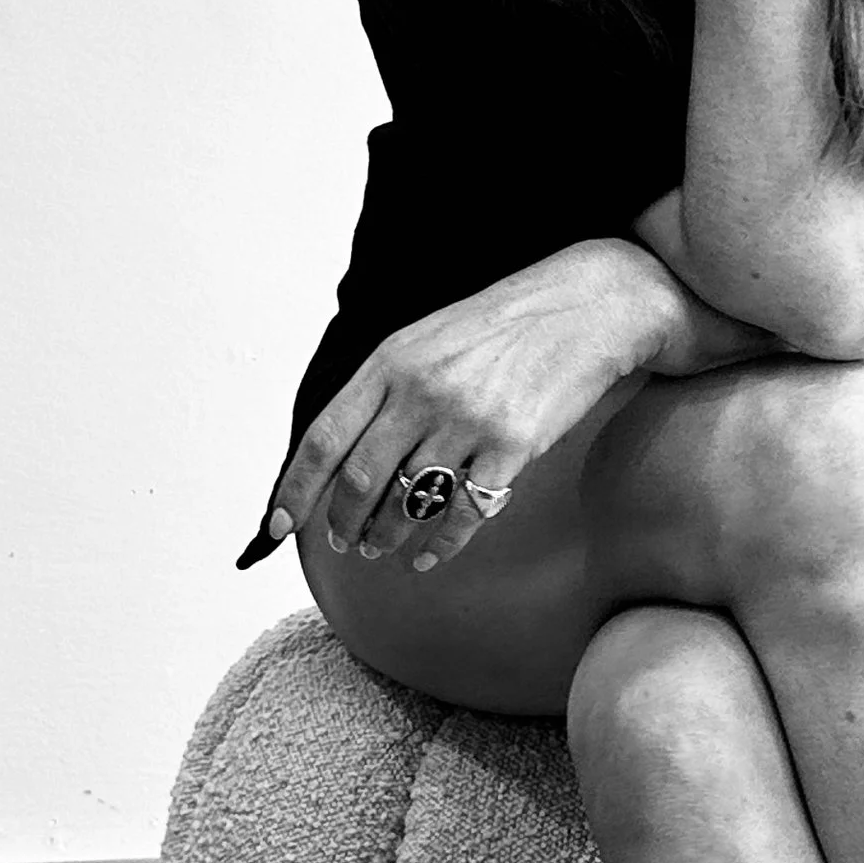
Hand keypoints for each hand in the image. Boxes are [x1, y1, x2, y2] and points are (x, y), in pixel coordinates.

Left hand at [265, 241, 669, 575]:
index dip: (294, 489)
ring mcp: (467, 420)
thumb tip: (342, 452)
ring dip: (386, 535)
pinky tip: (429, 555)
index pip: (324, 438)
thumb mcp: (426, 338)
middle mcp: (422, 391)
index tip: (277, 525)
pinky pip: (464, 512)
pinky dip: (440, 544)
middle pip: (361, 480)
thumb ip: (384, 388)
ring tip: (380, 546)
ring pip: (407, 501)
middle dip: (343, 522)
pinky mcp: (512, 446)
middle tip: (343, 540)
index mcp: (391, 362)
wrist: (586, 308)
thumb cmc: (502, 326)